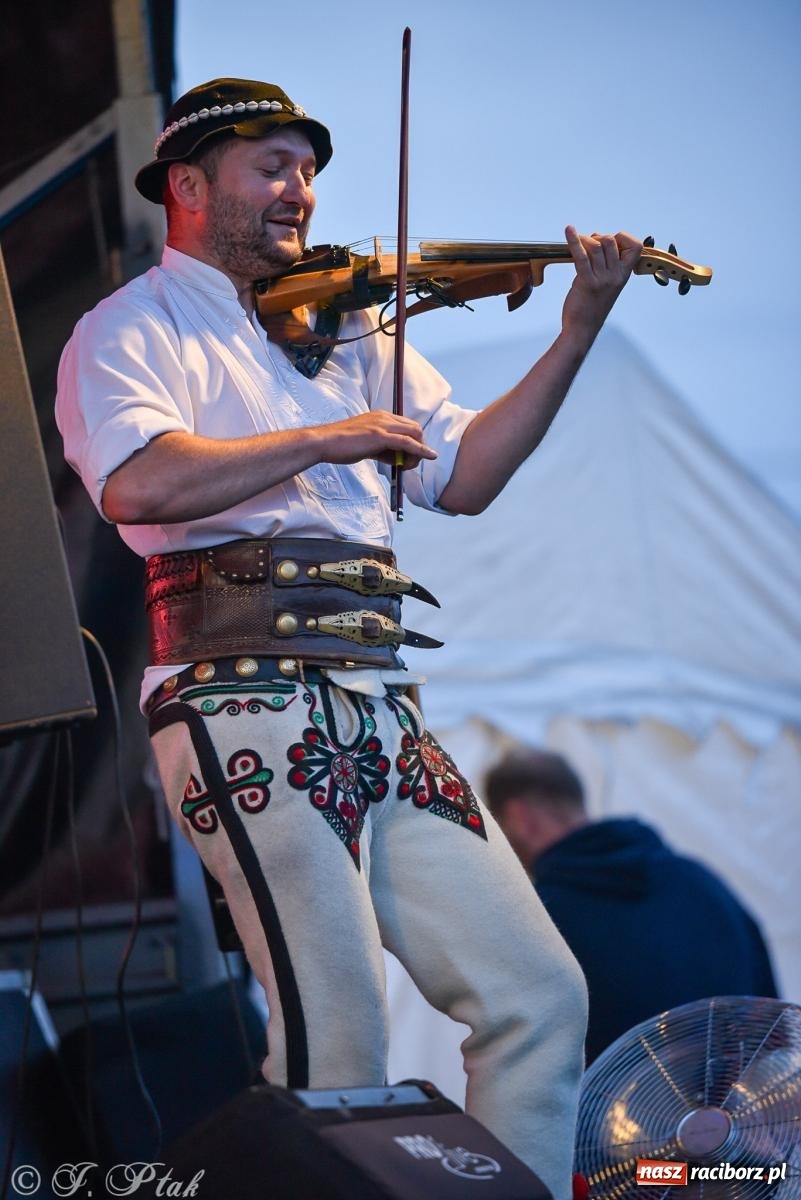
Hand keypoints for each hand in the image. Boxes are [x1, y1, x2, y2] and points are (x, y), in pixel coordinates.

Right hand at [319, 410, 437, 469]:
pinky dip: (420, 450)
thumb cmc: (341, 445)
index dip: (411, 442)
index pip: (406, 426)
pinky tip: (428, 456)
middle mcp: (384, 417)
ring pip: (414, 434)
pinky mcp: (380, 436)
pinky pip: (407, 442)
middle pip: (415, 429)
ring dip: (417, 452)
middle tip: (408, 464)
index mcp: (380, 416)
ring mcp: (382, 425)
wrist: (324, 442)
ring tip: (407, 466)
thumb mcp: (366, 445)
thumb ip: (381, 448)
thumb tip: (395, 458)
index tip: (404, 458)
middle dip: (418, 447)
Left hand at [561, 225, 642, 347]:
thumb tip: (597, 244)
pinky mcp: (587, 282)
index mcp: (624, 275)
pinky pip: (581, 256)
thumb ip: (606, 266)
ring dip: (584, 240)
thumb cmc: (591, 307)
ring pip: (597, 245)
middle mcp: (616, 275)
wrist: (582, 329)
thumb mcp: (606, 284)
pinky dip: (573, 240)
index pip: (636, 246)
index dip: (623, 237)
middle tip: (588, 245)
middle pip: (611, 241)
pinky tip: (569, 231)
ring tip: (577, 244)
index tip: (611, 242)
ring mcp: (603, 279)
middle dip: (597, 237)